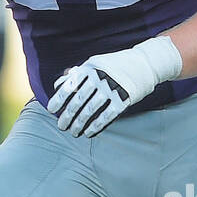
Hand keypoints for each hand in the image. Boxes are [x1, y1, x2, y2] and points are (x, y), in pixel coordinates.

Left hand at [46, 37, 181, 137]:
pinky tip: (89, 133)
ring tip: (74, 132)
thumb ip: (76, 74)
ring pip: (90, 110)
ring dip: (80, 123)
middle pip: (78, 101)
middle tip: (61, 126)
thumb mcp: (95, 63)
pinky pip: (106, 116)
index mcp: (90, 68)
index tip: (51, 110)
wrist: (144, 63)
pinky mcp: (123, 99)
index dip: (59, 99)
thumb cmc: (114, 65)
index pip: (70, 85)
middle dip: (67, 115)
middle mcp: (99, 78)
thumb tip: (57, 85)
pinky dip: (96, 126)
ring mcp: (112, 88)